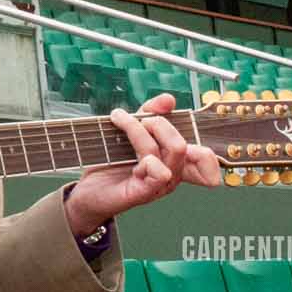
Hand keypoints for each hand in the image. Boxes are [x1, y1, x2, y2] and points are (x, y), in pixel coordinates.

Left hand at [66, 93, 220, 236]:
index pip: (205, 158)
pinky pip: (160, 172)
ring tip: (120, 121)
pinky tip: (130, 154)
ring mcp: (160, 185)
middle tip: (138, 120)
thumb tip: (168, 99)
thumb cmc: (109, 162)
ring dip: (141, 128)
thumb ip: (150, 112)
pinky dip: (148, 156)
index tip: (171, 118)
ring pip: (173, 150)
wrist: (86, 191)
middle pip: (184, 144)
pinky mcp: (144, 192)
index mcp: (173, 161)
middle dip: (159, 123)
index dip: (200, 138)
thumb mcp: (131, 130)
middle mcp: (171, 174)